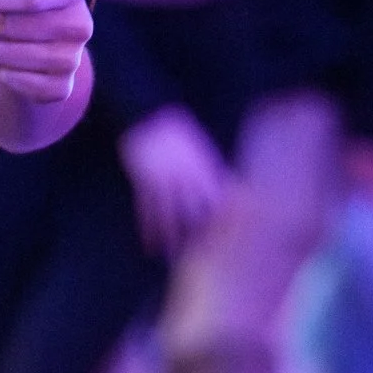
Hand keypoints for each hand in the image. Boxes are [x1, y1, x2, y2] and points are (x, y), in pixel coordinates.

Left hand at [0, 0, 92, 110]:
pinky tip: (11, 65)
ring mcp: (74, 60)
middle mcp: (80, 26)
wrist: (42, 48)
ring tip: (4, 43)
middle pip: (14, 26)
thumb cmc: (25, 7)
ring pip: (10, 55)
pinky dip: (3, 73)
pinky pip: (14, 81)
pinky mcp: (62, 88)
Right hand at [117, 105, 234, 255]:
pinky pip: (145, 209)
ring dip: (170, 238)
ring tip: (172, 258)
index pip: (214, 196)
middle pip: (191, 210)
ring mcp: (161, 179)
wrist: (148, 115)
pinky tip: (149, 245)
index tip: (227, 237)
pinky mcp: (143, 181)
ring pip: (167, 214)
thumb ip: (211, 169)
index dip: (220, 217)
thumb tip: (229, 190)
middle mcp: (181, 174)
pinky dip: (147, 228)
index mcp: (199, 165)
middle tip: (202, 256)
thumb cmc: (178, 131)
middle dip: (197, 233)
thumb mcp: (199, 147)